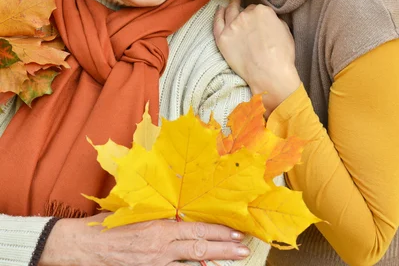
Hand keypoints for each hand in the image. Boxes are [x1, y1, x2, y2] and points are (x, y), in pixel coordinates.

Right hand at [39, 213, 249, 265]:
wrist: (85, 245)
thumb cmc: (107, 224)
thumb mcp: (135, 209)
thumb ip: (158, 211)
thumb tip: (176, 208)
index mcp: (159, 227)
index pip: (197, 229)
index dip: (218, 232)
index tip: (236, 232)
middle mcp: (161, 246)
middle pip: (199, 248)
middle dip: (224, 249)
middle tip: (244, 248)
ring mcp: (155, 262)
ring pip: (191, 262)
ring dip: (213, 260)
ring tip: (233, 258)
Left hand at [214, 0, 300, 115]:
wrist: (269, 73)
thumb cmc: (282, 55)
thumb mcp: (286, 31)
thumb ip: (275, 21)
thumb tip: (269, 21)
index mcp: (262, 11)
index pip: (257, 9)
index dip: (258, 15)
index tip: (258, 20)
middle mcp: (245, 15)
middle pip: (244, 11)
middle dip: (246, 13)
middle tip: (245, 13)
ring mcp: (232, 26)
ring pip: (229, 12)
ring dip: (230, 6)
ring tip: (231, 3)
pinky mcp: (222, 38)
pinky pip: (217, 22)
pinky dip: (217, 15)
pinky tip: (219, 10)